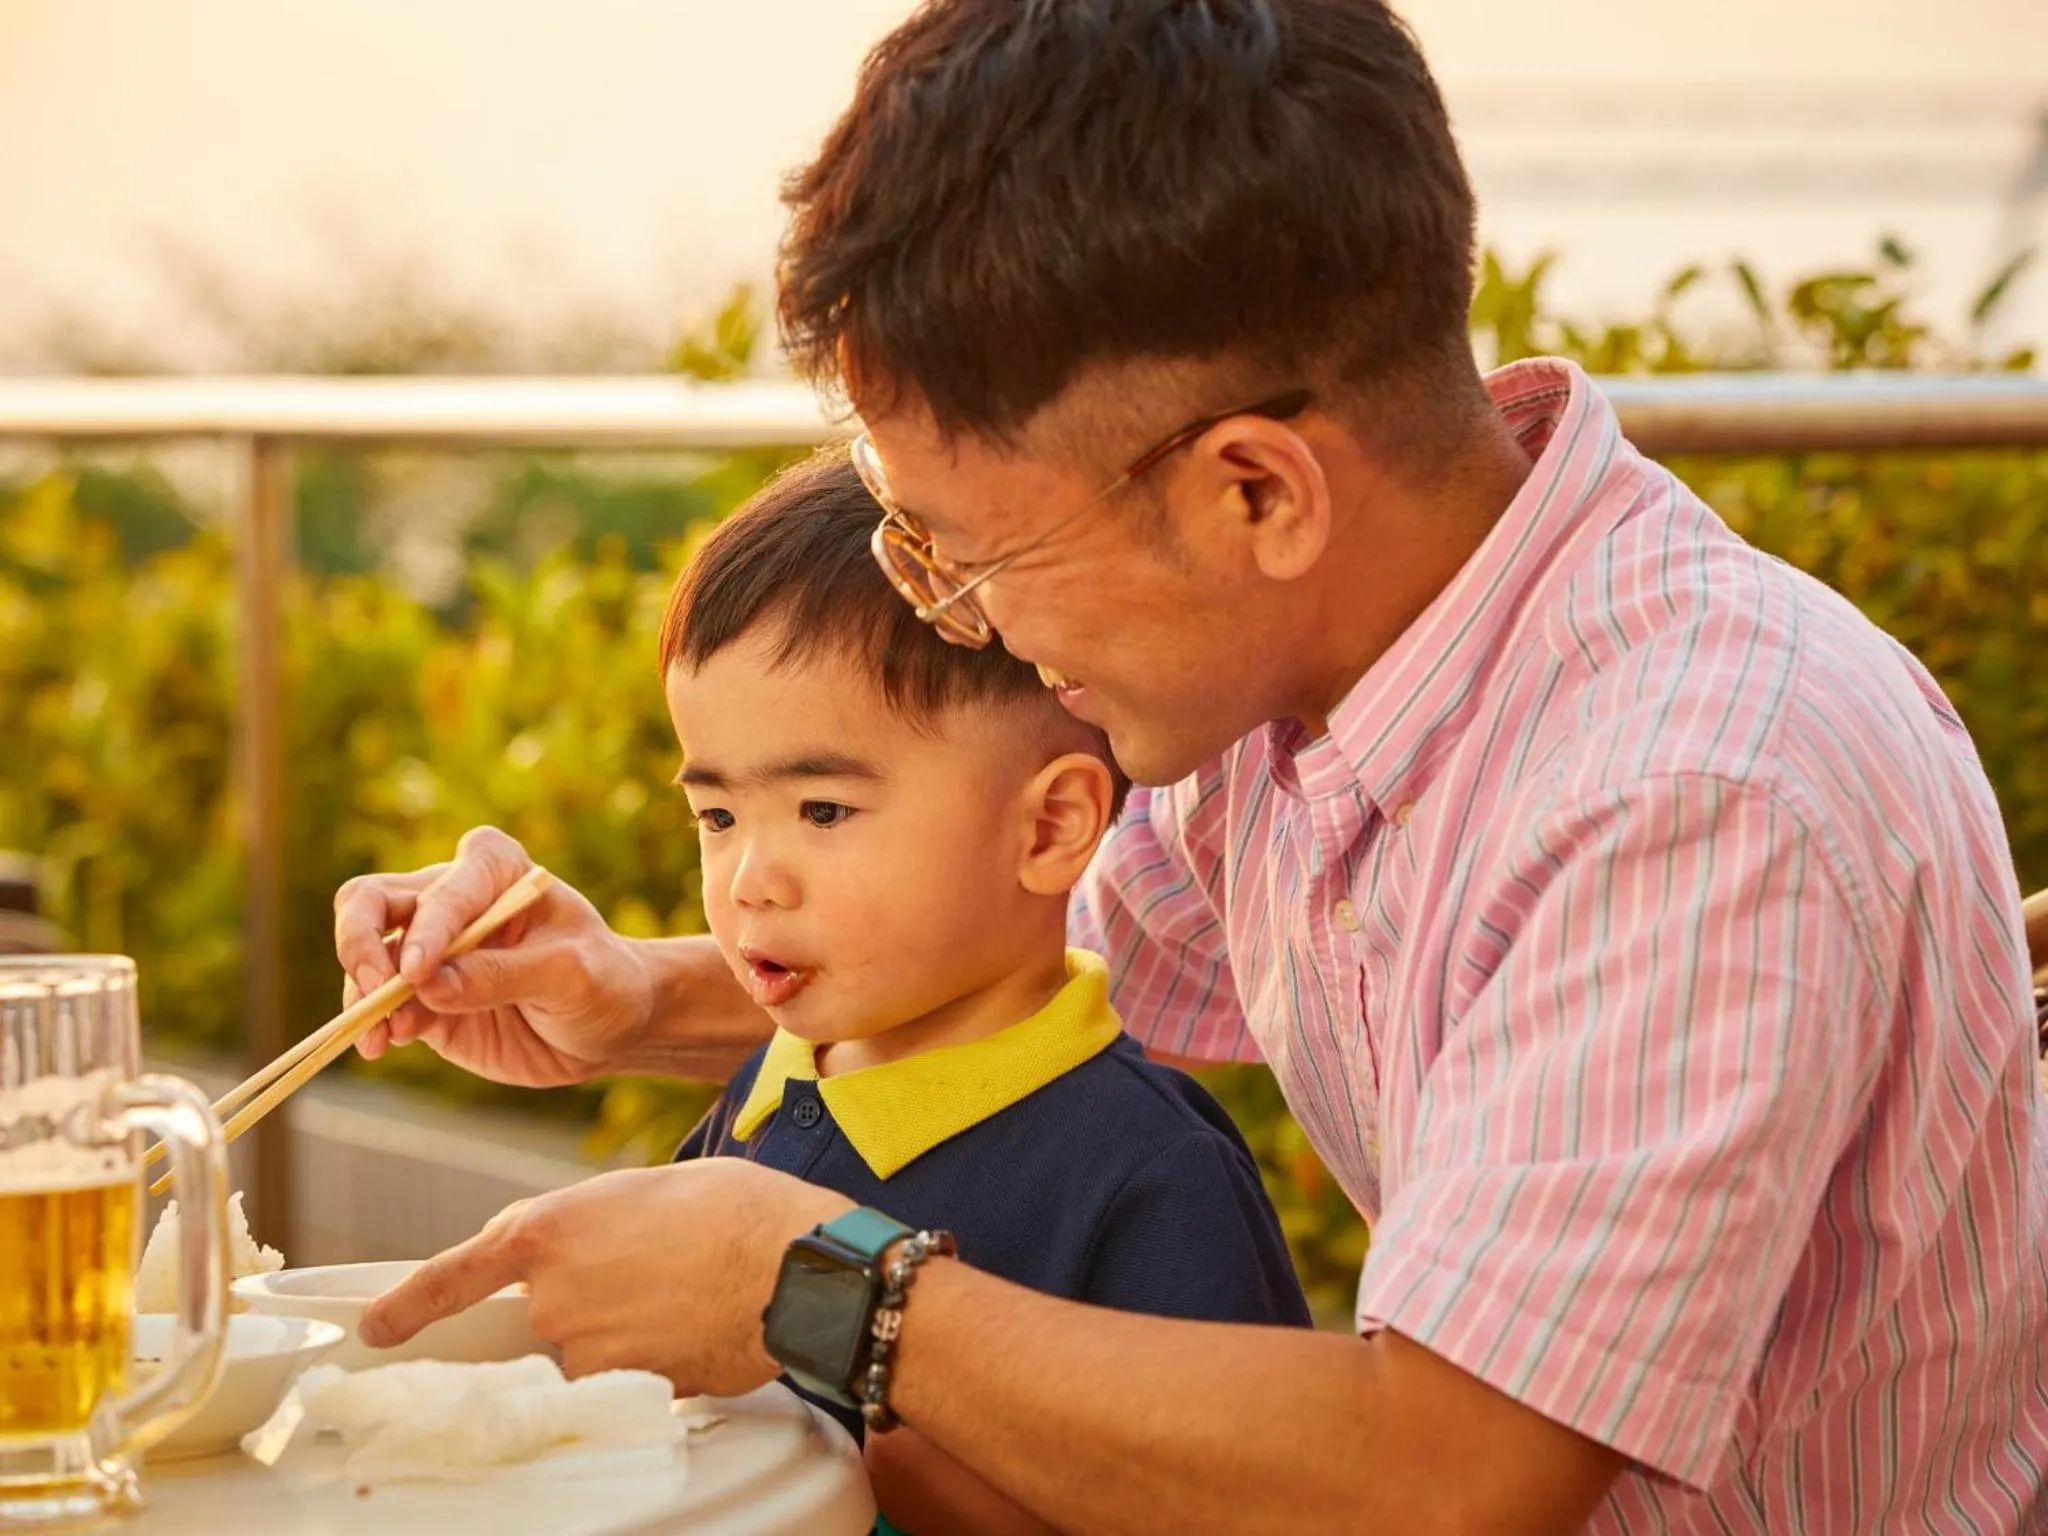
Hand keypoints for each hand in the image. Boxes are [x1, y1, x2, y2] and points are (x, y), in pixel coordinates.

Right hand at [333, 826, 655, 1086]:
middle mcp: (451, 898)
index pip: (443, 891)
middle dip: (360, 942)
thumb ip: (502, 974)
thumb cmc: (602, 979)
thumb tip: (430, 986)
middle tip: (374, 988)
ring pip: (365, 954)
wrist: (609, 1025)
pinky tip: (381, 1046)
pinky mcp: (422, 996)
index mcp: (495, 868)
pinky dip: (371, 1023)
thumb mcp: (569, 974)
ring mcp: (430, 948)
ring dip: (362, 994)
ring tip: (378, 1036)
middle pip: (371, 901)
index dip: (426, 929)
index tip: (418, 974)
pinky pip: (378, 1004)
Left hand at [359, 1159, 853, 1394]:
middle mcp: (550, 1297)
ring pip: (584, 1350)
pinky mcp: (624, 1389)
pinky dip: (653, 1357)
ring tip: (686, 1292)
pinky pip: (622, 1379)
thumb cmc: (736, 1209)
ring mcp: (584, 1351)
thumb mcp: (643, 1192)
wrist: (793, 1262)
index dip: (406, 1305)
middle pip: (538, 1315)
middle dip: (583, 1298)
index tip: (376, 1326)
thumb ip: (587, 1228)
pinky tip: (697, 1323)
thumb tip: (579, 1257)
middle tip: (650, 1270)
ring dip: (624, 1329)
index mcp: (547, 1230)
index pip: (453, 1276)